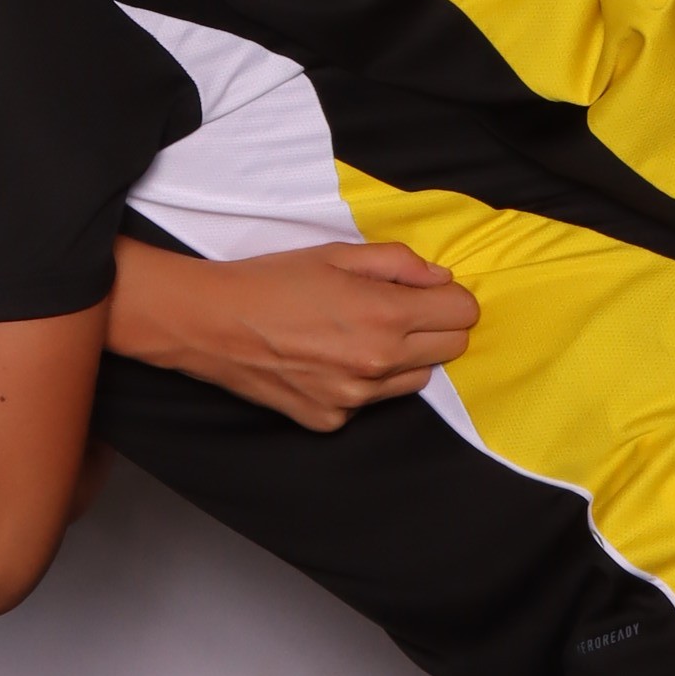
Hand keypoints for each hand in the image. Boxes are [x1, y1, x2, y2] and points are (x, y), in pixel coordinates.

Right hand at [130, 236, 478, 430]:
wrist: (211, 323)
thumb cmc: (272, 280)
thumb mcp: (338, 254)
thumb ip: (400, 264)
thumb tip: (441, 279)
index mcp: (385, 316)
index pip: (464, 313)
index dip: (450, 297)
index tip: (428, 292)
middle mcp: (378, 364)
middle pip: (451, 349)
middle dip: (434, 326)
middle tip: (396, 310)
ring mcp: (355, 399)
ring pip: (416, 380)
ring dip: (403, 358)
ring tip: (357, 334)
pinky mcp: (331, 421)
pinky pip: (372, 402)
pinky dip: (362, 383)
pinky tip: (327, 360)